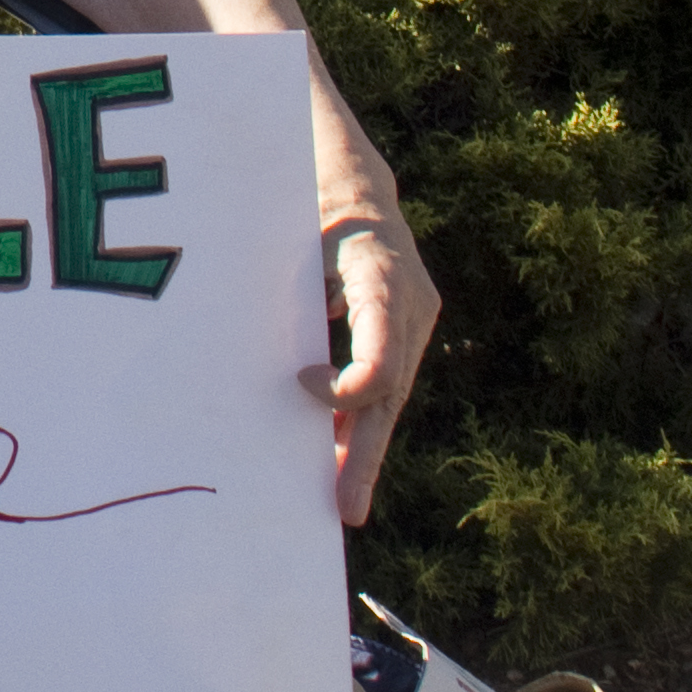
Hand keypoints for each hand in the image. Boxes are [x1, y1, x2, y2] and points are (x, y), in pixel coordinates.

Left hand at [310, 195, 435, 527]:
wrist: (353, 183)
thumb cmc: (310, 201)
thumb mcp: (293, 230)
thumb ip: (290, 287)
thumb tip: (277, 362)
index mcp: (382, 274)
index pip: (381, 357)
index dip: (344, 389)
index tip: (300, 383)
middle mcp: (411, 303)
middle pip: (389, 393)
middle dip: (363, 454)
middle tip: (345, 508)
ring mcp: (414, 319)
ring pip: (390, 396)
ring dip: (359, 445)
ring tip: (340, 497)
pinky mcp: (403, 330)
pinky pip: (384, 383)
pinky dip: (357, 417)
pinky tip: (333, 455)